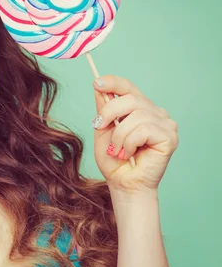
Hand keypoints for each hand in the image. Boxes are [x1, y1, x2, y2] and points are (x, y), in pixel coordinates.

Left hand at [91, 75, 178, 193]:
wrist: (123, 183)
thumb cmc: (114, 160)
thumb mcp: (103, 130)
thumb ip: (103, 109)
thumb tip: (99, 86)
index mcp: (139, 108)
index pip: (128, 88)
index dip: (113, 82)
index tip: (96, 82)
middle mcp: (155, 113)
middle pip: (130, 99)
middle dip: (109, 112)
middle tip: (98, 126)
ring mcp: (165, 124)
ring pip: (136, 116)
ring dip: (119, 136)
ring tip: (116, 150)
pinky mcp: (170, 137)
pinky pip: (144, 130)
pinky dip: (129, 143)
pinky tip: (129, 154)